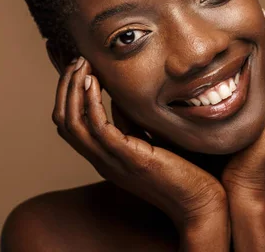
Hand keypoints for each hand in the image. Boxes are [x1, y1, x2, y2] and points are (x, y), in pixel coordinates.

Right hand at [52, 57, 227, 232]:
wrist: (200, 204)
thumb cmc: (181, 171)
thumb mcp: (147, 140)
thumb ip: (129, 122)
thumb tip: (118, 97)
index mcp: (103, 156)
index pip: (69, 123)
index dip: (65, 94)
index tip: (74, 67)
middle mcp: (101, 160)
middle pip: (64, 121)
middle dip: (65, 87)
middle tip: (76, 60)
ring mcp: (112, 161)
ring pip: (73, 124)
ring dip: (73, 90)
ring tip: (82, 65)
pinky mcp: (129, 159)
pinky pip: (98, 128)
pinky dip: (91, 102)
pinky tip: (95, 81)